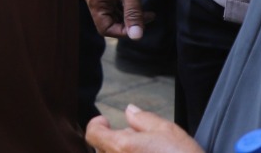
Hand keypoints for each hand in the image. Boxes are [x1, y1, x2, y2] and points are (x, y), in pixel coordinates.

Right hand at [84, 0, 149, 39]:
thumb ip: (133, 14)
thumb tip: (136, 37)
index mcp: (95, 0)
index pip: (105, 28)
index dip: (123, 32)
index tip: (140, 27)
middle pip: (108, 21)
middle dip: (128, 23)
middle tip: (147, 16)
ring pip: (111, 13)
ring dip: (128, 15)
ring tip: (145, 10)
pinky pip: (111, 4)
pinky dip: (124, 7)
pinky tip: (136, 1)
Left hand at [85, 106, 204, 152]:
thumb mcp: (167, 130)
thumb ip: (143, 119)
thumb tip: (129, 111)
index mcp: (122, 147)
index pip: (93, 134)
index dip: (97, 125)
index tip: (106, 121)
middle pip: (103, 149)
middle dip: (115, 140)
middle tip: (136, 138)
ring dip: (124, 152)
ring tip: (147, 151)